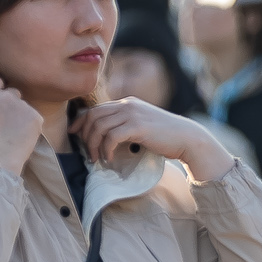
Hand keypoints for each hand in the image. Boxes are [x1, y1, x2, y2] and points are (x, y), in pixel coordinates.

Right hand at [0, 77, 43, 173]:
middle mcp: (7, 96)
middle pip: (13, 91)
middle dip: (12, 101)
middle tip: (8, 119)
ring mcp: (23, 105)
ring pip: (25, 105)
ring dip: (22, 113)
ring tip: (14, 131)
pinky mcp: (36, 116)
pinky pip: (34, 116)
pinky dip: (31, 124)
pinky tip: (23, 135)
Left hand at [73, 98, 232, 182]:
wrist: (187, 138)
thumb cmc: (166, 136)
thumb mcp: (142, 125)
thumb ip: (125, 125)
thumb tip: (105, 137)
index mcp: (127, 103)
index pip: (95, 109)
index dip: (80, 122)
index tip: (74, 134)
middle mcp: (127, 105)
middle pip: (92, 116)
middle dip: (84, 136)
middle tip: (87, 152)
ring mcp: (132, 114)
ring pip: (99, 127)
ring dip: (93, 145)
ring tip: (96, 159)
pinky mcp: (137, 126)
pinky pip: (111, 137)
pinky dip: (105, 149)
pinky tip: (108, 159)